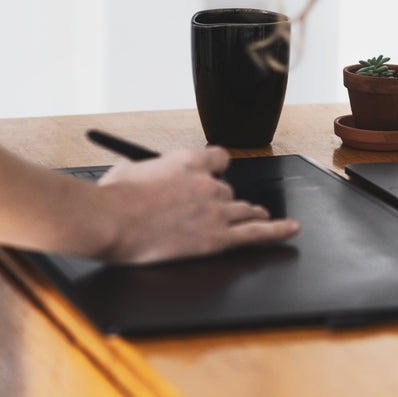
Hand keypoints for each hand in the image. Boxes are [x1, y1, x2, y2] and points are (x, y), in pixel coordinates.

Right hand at [92, 146, 299, 263]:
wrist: (108, 220)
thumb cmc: (112, 198)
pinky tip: (289, 230)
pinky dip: (276, 231)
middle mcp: (208, 182)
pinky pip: (255, 233)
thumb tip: (137, 172)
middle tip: (211, 210)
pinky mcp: (217, 237)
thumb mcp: (126, 169)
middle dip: (222, 200)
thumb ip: (143, 169)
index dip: (218, 169)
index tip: (217, 173)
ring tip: (259, 215)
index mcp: (188, 160)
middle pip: (229, 189)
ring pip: (245, 209)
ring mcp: (216, 209)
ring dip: (250, 212)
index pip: (220, 159)